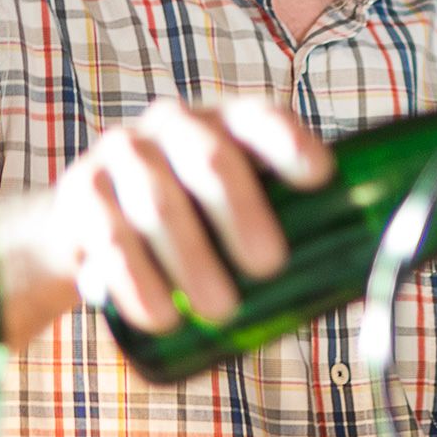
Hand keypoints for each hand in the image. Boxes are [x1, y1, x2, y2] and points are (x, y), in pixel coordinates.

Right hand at [9, 96, 325, 340]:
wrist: (82, 222)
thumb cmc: (188, 215)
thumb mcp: (229, 204)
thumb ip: (282, 224)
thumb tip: (355, 278)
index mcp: (224, 122)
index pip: (261, 118)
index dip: (290, 143)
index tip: (321, 176)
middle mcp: (172, 126)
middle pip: (212, 160)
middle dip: (243, 215)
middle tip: (269, 268)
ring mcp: (121, 156)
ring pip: (159, 205)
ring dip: (192, 262)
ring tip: (220, 311)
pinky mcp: (81, 197)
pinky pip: (111, 239)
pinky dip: (139, 283)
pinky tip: (161, 317)